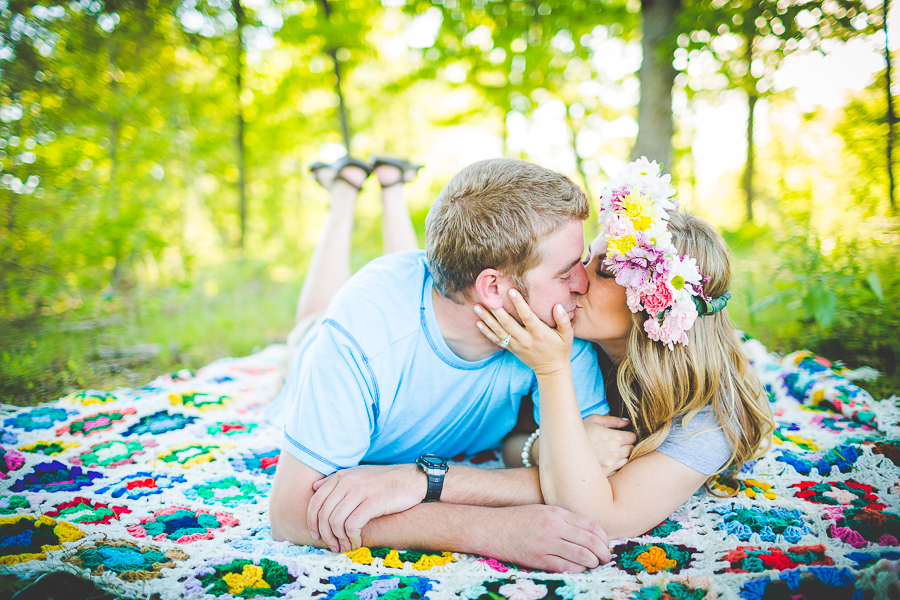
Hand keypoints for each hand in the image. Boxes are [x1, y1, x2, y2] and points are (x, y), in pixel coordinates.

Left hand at [307, 464, 426, 552]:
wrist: (412, 479)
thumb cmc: (384, 481)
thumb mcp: (358, 475)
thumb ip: (336, 481)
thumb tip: (314, 487)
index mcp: (342, 476)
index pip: (316, 501)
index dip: (312, 522)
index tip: (316, 536)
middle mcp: (348, 481)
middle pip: (324, 514)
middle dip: (326, 535)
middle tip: (333, 546)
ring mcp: (361, 490)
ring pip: (336, 521)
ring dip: (339, 539)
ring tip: (346, 547)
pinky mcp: (374, 501)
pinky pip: (353, 525)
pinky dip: (352, 538)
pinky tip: (358, 542)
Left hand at [475, 289, 572, 377]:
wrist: (551, 370)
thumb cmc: (560, 349)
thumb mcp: (567, 335)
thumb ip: (564, 320)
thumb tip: (557, 306)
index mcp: (539, 333)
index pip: (527, 316)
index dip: (519, 303)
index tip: (511, 291)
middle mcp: (525, 339)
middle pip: (507, 323)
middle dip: (496, 310)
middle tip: (486, 297)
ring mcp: (517, 345)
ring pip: (499, 331)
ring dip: (487, 319)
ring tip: (477, 307)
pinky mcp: (512, 349)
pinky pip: (497, 340)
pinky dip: (487, 332)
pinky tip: (478, 323)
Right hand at [482, 504, 610, 572]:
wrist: (492, 528)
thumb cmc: (518, 518)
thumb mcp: (542, 510)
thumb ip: (563, 518)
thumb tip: (587, 531)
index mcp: (556, 512)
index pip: (591, 525)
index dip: (603, 537)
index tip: (605, 543)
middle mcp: (554, 526)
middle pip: (589, 541)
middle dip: (602, 552)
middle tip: (605, 558)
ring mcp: (546, 544)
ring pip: (581, 556)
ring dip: (592, 562)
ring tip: (594, 564)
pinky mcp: (538, 559)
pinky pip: (566, 567)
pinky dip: (577, 570)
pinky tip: (578, 568)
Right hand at [583, 415, 635, 475]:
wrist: (563, 449)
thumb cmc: (578, 432)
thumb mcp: (594, 420)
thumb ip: (613, 420)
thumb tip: (627, 421)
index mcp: (615, 437)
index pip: (632, 438)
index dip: (628, 436)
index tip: (622, 436)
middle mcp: (615, 452)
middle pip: (631, 450)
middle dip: (625, 446)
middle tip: (614, 444)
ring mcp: (610, 465)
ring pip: (625, 461)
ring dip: (621, 457)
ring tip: (608, 452)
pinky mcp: (605, 474)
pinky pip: (617, 471)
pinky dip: (614, 466)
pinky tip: (604, 461)